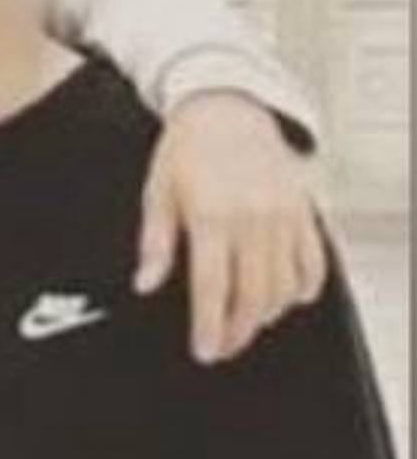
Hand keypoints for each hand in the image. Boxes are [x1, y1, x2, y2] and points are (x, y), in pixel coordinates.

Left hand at [137, 91, 327, 363]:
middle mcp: (252, 218)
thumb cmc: (185, 150)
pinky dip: (303, 287)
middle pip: (252, 295)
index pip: (213, 288)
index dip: (210, 326)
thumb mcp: (157, 193)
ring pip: (285, 285)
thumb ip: (155, 244)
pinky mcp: (304, 210)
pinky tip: (287, 300)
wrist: (226, 108)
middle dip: (238, 330)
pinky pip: (313, 261)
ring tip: (246, 324)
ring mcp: (284, 215)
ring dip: (267, 313)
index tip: (206, 351)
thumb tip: (145, 284)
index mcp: (211, 215)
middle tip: (224, 347)